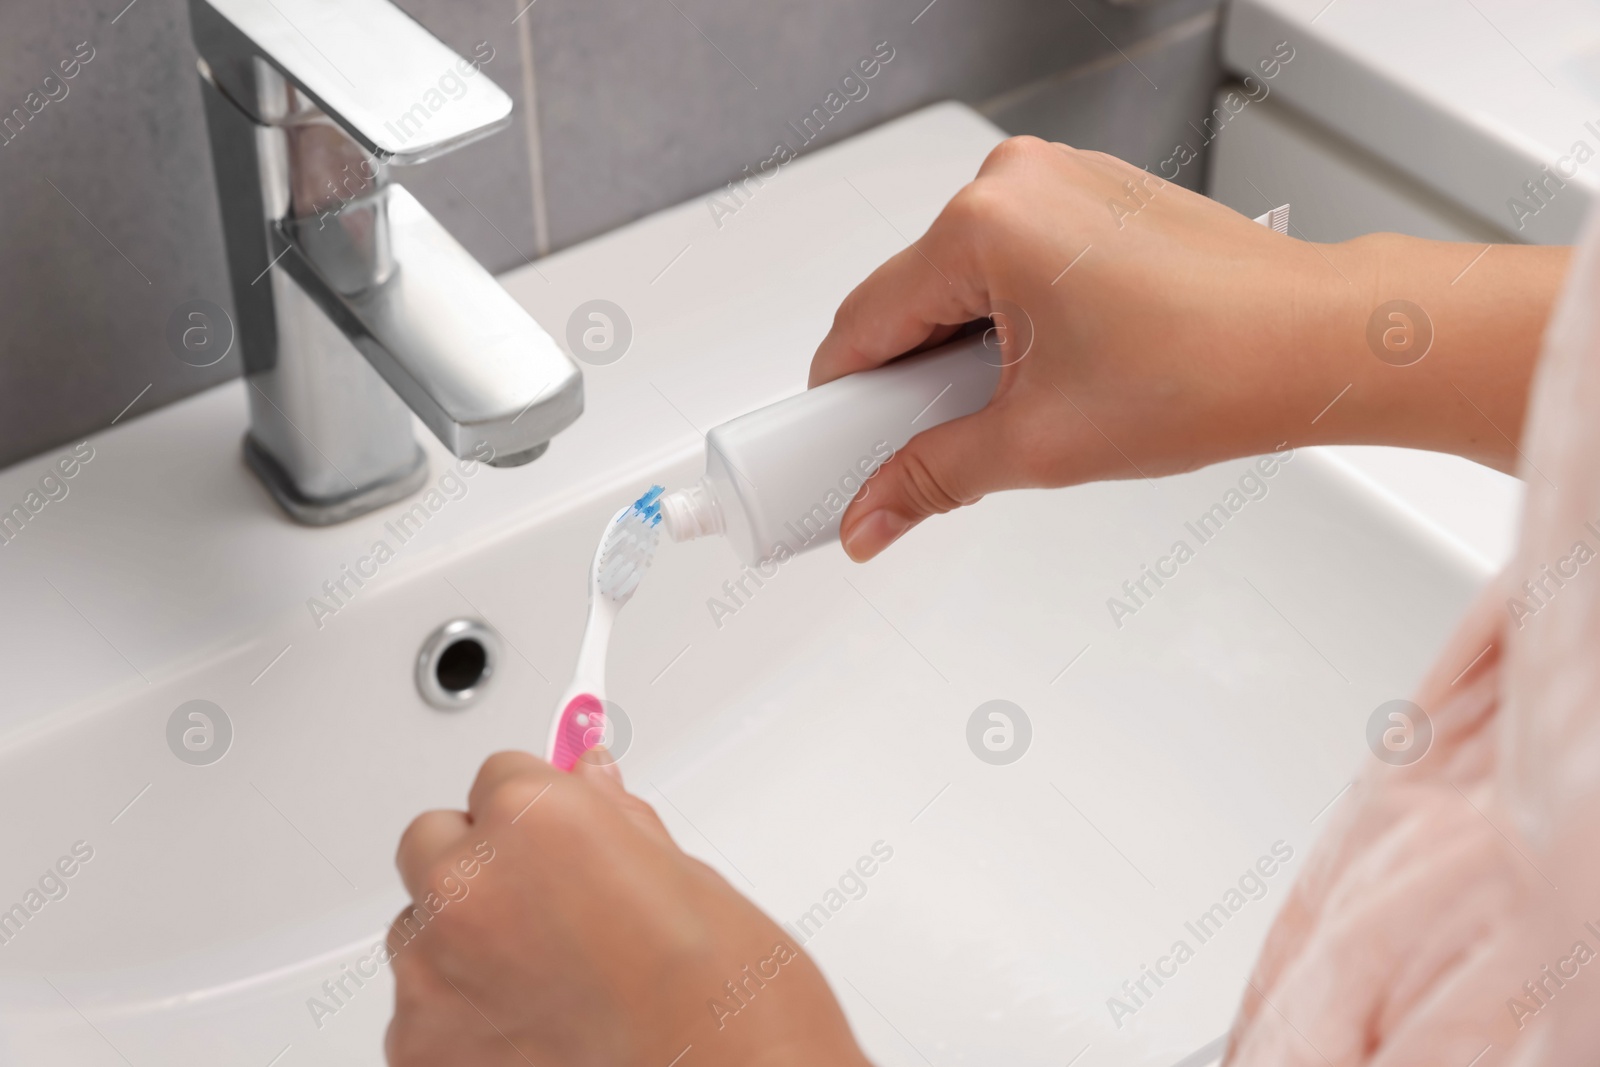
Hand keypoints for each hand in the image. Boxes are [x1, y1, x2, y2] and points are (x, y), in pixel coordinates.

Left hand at [386, 749, 870, 1066]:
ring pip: (420, 925)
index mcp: (530, 815)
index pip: (497, 777)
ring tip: (548, 977)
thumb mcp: (675, 869)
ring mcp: (432, 968)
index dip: (535, 813)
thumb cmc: (714, 982)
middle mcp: (468, 882)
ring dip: (464, 940)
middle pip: (436, 841)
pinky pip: (419, 1006)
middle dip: (482, 865)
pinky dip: (462, 1014)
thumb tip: (587, 777)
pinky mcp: (418, 1043)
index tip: (557, 840)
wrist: (725, 1066)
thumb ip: (609, 816)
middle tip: (548, 909)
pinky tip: (530, 1024)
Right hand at [811, 136, 1566, 559]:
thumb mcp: (1039, 444)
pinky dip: (1004, 319)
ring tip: (1015, 410)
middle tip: (931, 448)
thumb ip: (930, 479)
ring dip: (959, 352)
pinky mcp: (1090, 195)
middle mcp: (1014, 181)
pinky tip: (1047, 370)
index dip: (837, 402)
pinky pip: (1009, 261)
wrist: (1320, 344)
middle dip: (907, 380)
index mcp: (985, 223)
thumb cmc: (1213, 369)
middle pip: (907, 299)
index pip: (861, 324)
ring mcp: (1057, 180)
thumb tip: (871, 517)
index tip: (825, 451)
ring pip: (958, 282)